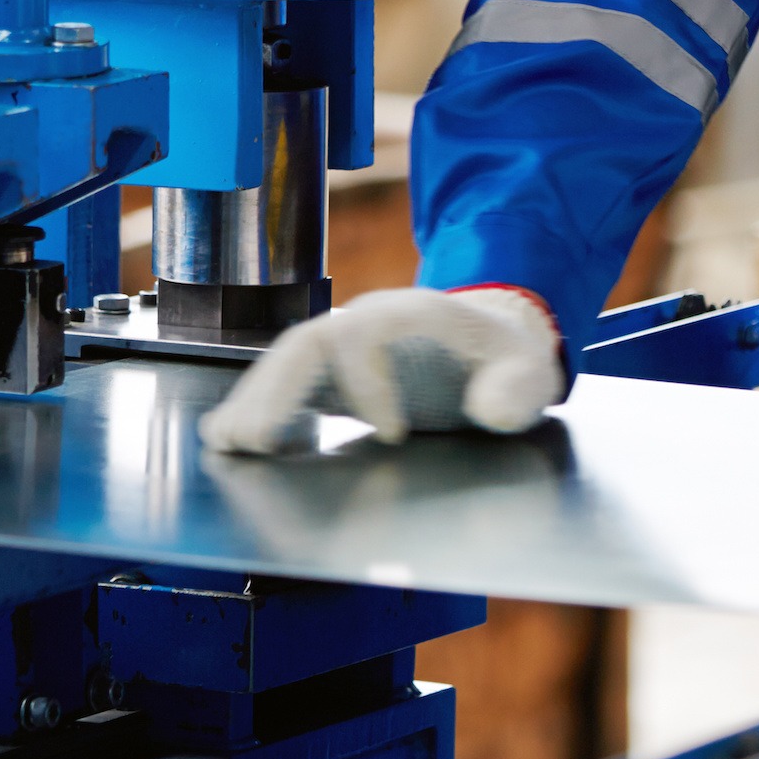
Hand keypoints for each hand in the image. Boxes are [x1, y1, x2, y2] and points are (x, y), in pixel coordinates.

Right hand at [197, 285, 566, 453]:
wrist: (492, 348)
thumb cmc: (508, 361)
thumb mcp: (530, 374)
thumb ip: (517, 389)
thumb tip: (491, 409)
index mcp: (414, 315)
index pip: (368, 332)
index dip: (369, 381)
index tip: (393, 435)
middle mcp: (368, 323)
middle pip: (307, 342)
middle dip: (278, 389)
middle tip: (260, 440)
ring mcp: (345, 349)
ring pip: (285, 362)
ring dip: (256, 401)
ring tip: (229, 444)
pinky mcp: (334, 376)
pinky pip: (285, 385)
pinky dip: (256, 410)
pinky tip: (228, 441)